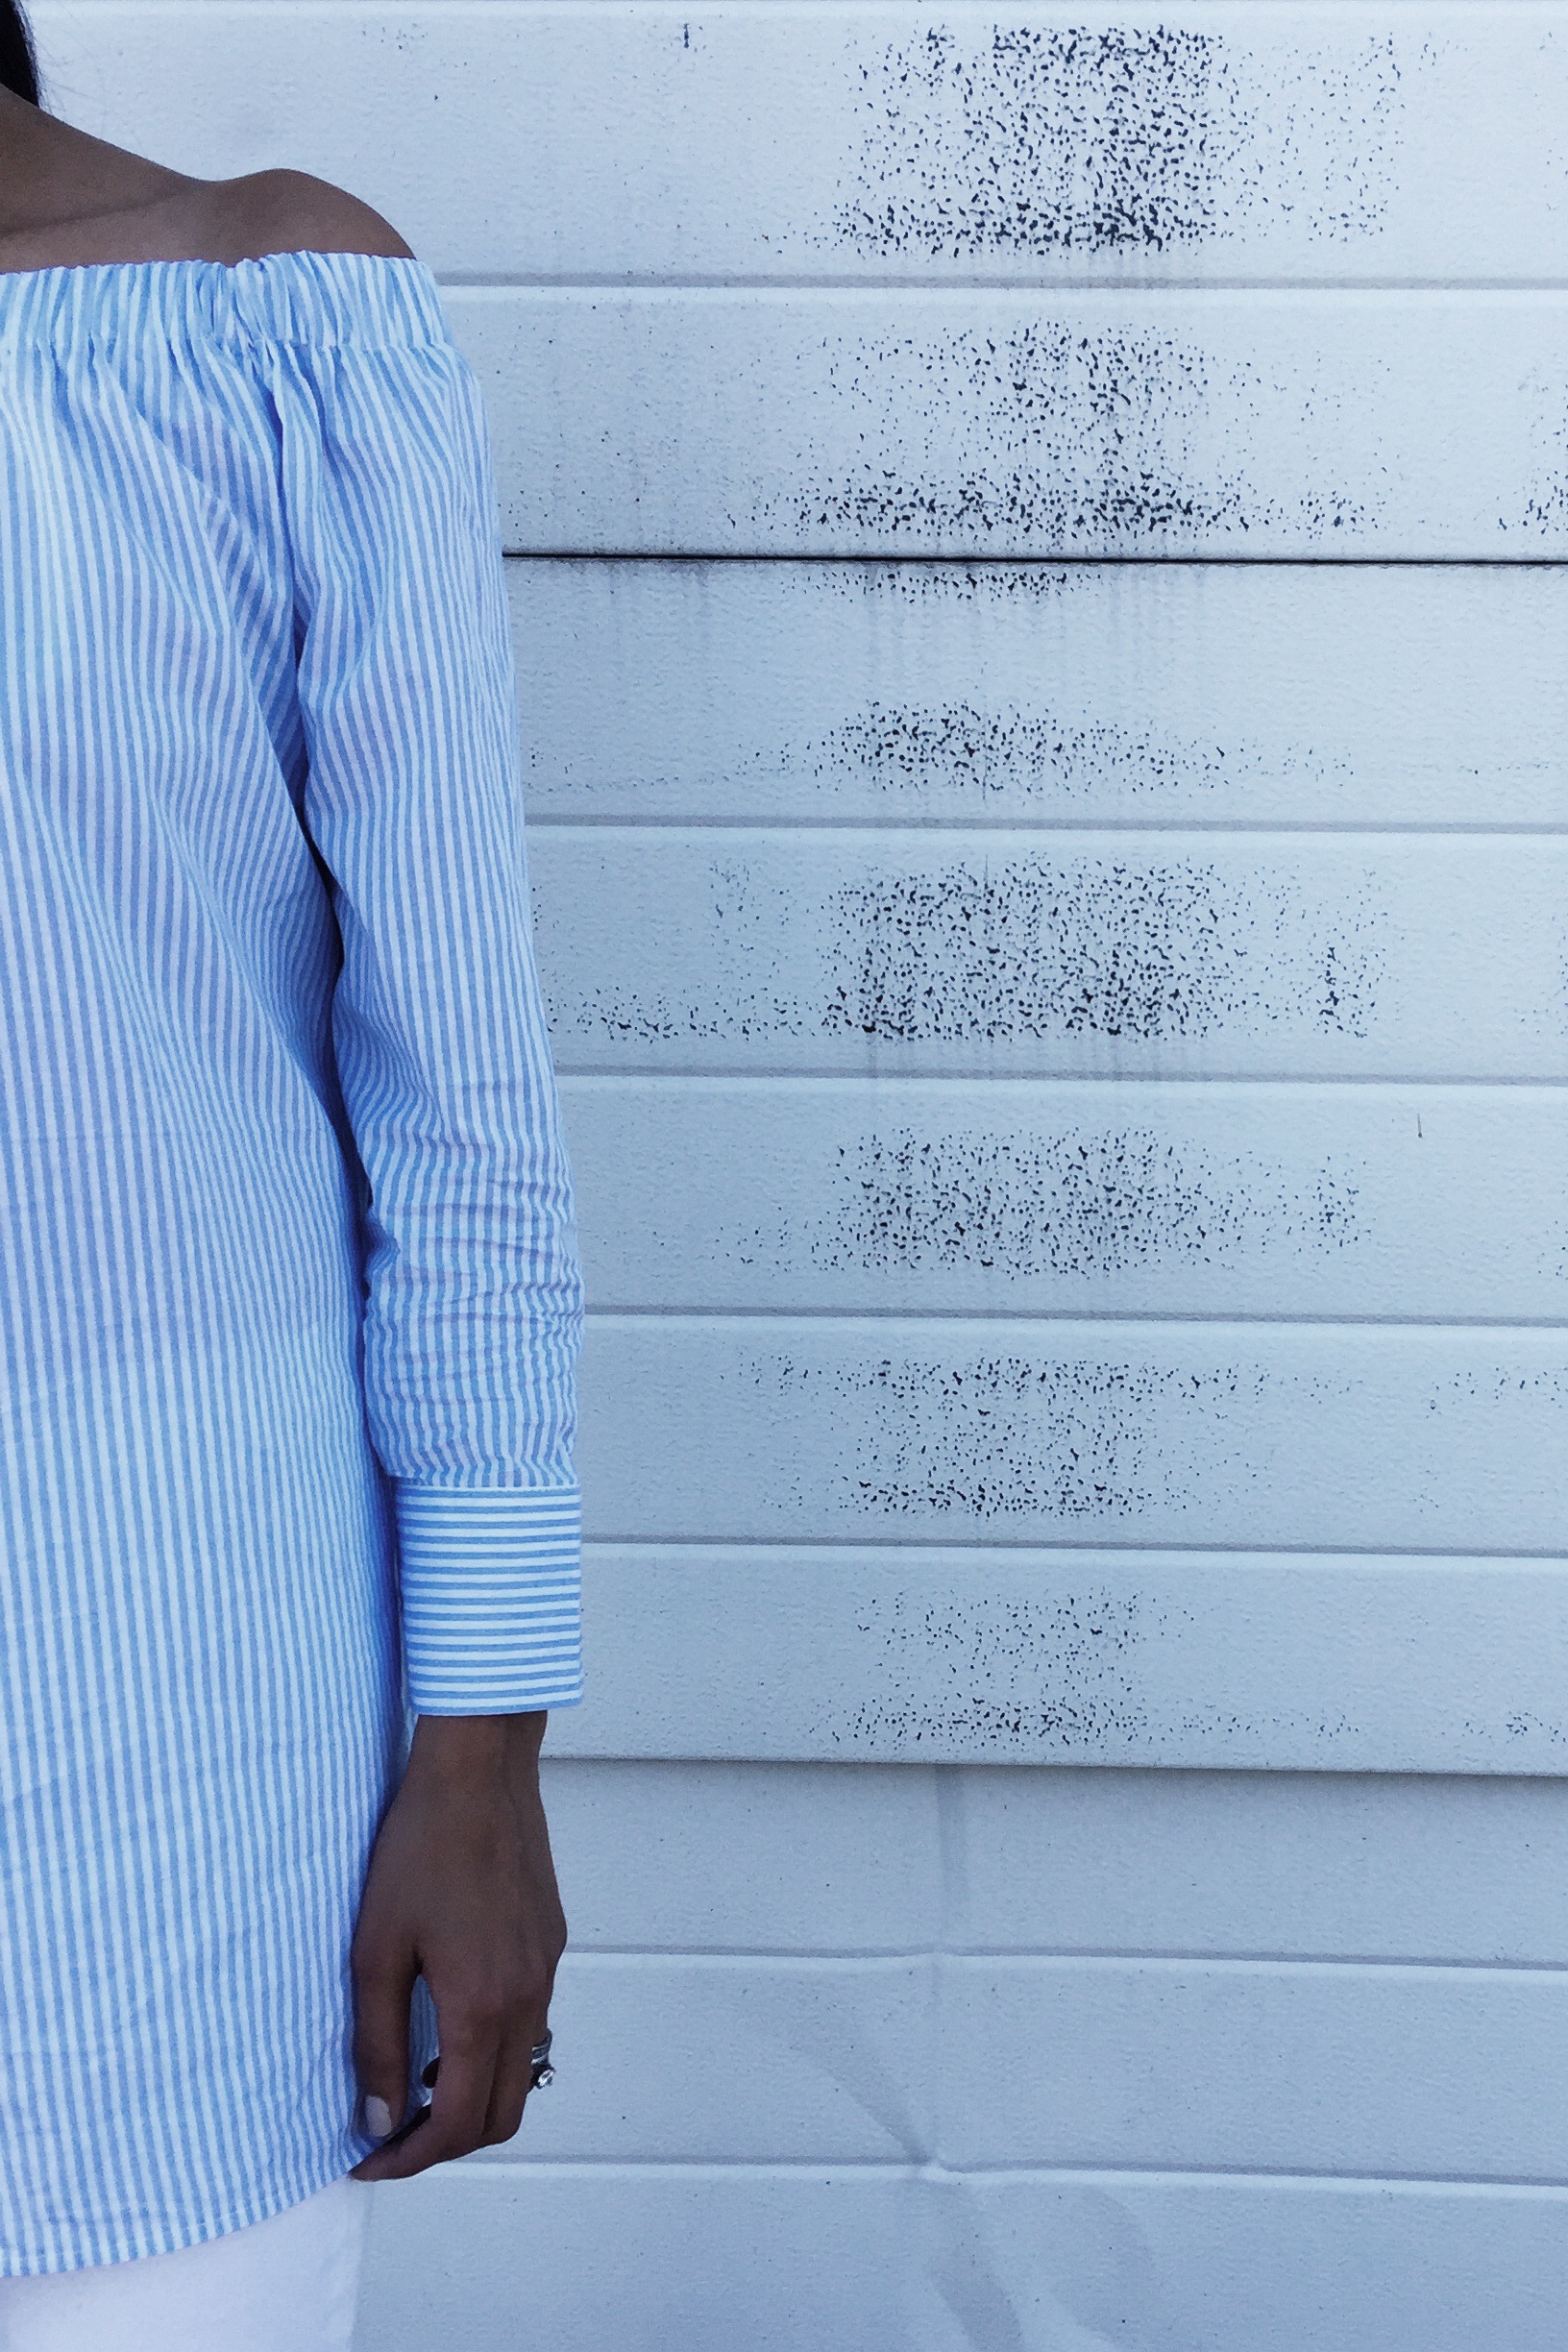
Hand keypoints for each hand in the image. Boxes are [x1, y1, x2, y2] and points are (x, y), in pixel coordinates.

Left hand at [348, 1709, 566, 2180]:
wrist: (478, 1771)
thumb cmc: (418, 1849)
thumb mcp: (375, 1949)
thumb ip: (378, 2042)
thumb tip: (382, 2117)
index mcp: (482, 2006)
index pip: (459, 2123)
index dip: (411, 2158)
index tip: (369, 2159)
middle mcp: (527, 1998)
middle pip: (503, 2115)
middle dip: (446, 2143)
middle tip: (391, 2134)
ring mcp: (545, 1969)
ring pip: (522, 2071)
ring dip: (473, 2098)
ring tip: (414, 2083)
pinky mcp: (549, 1942)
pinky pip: (531, 2023)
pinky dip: (493, 2052)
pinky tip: (447, 2022)